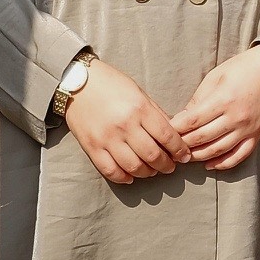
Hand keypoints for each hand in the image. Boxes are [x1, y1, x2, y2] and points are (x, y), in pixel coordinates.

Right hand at [61, 58, 185, 185]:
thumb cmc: (111, 84)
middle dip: (166, 165)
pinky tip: (131, 176)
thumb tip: (172, 134)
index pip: (167, 136)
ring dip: (147, 173)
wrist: (76, 82)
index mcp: (140, 109)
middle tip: (170, 167)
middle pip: (152, 155)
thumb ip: (155, 113)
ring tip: (153, 171)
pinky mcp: (91, 147)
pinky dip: (123, 178)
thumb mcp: (139, 93)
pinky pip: (110, 170)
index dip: (179, 150)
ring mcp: (107, 138)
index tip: (184, 156)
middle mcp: (125, 126)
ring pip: (134, 167)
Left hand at [173, 43, 259, 171]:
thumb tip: (182, 119)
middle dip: (182, 144)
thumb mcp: (215, 77)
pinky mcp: (257, 134)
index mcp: (223, 100)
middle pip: (202, 138)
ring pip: (217, 150)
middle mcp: (236, 117)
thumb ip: (198, 99)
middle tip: (170, 147)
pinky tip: (209, 165)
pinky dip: (223, 164)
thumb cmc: (242, 68)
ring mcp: (248, 128)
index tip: (164, 132)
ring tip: (185, 156)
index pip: (192, 122)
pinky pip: (239, 155)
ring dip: (198, 156)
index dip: (175, 129)